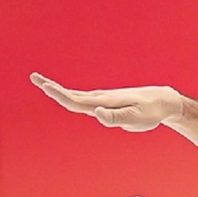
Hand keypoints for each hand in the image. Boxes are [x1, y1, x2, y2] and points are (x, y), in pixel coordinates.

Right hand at [30, 73, 182, 131]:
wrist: (163, 101)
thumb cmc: (151, 112)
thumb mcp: (137, 119)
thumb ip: (117, 118)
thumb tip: (98, 114)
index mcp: (105, 103)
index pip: (77, 101)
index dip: (59, 95)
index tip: (44, 86)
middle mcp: (103, 99)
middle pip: (73, 95)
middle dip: (53, 88)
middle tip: (34, 77)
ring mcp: (105, 99)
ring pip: (78, 96)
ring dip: (60, 92)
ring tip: (45, 85)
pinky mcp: (110, 102)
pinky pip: (87, 100)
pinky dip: (73, 97)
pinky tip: (69, 97)